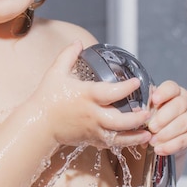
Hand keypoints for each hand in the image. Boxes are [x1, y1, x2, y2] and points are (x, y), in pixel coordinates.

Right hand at [36, 41, 152, 150]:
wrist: (38, 124)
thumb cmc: (47, 98)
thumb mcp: (55, 73)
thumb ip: (67, 55)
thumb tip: (78, 42)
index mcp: (86, 95)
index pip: (110, 92)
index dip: (126, 88)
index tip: (136, 82)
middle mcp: (91, 114)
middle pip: (119, 120)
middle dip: (136, 118)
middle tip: (148, 112)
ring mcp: (92, 129)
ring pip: (118, 137)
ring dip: (135, 136)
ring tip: (148, 133)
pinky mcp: (90, 140)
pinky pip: (110, 144)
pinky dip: (124, 143)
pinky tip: (135, 140)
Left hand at [147, 81, 186, 156]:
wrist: (164, 133)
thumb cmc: (153, 115)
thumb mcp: (148, 108)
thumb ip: (145, 108)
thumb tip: (136, 112)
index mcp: (174, 91)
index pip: (171, 88)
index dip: (163, 93)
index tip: (154, 100)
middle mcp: (186, 102)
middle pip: (179, 106)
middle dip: (163, 118)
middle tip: (151, 127)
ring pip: (183, 124)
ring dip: (166, 134)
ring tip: (152, 141)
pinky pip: (184, 140)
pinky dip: (170, 146)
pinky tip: (159, 149)